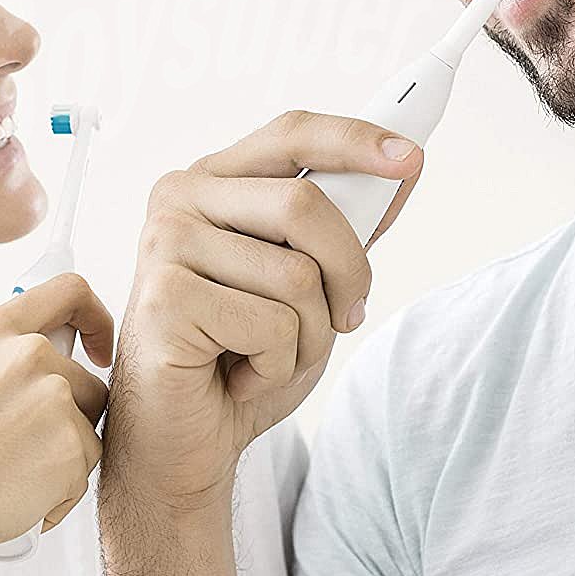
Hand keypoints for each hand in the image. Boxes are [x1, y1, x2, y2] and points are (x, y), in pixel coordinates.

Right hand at [0, 273, 113, 565]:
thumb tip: (43, 352)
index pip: (69, 291)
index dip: (95, 317)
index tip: (98, 349)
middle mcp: (30, 354)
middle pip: (88, 380)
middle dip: (71, 416)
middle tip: (24, 451)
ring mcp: (55, 398)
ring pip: (88, 426)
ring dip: (65, 452)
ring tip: (9, 475)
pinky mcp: (73, 445)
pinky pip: (86, 467)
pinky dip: (62, 489)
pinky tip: (17, 498)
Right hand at [102, 110, 421, 513]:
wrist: (181, 441)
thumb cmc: (238, 357)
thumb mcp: (307, 283)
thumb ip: (343, 225)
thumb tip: (402, 165)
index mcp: (212, 181)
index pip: (291, 134)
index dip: (355, 141)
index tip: (410, 156)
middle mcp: (179, 198)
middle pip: (306, 205)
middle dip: (349, 272)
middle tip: (346, 316)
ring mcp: (164, 243)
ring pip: (296, 274)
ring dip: (308, 335)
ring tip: (265, 355)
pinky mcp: (164, 298)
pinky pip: (271, 324)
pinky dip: (276, 366)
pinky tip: (237, 375)